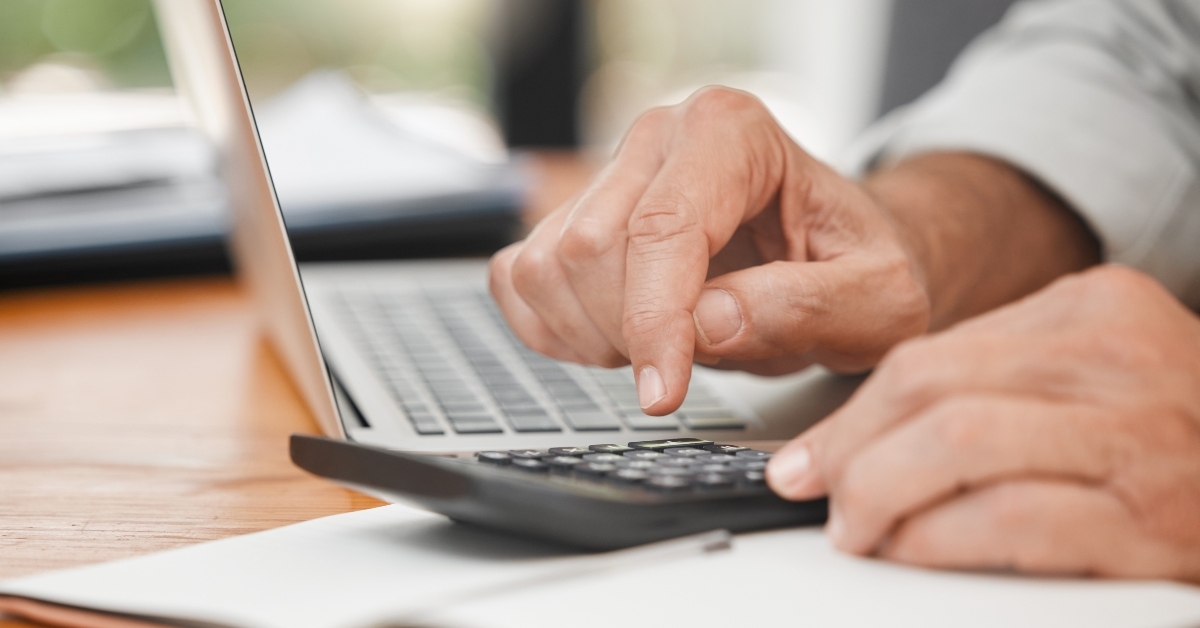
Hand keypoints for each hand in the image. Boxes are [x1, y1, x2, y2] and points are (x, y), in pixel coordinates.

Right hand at [489, 87, 930, 412]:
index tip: (662, 394)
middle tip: (689, 366)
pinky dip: (556, 330)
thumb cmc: (859, 266)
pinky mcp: (572, 215)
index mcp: (732, 133)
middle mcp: (659, 138)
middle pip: (589, 249)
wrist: (837, 252)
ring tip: (663, 347)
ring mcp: (608, 174)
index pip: (663, 228)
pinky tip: (618, 340)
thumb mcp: (878, 298)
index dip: (653, 322)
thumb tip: (707, 323)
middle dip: (630, 333)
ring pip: (545, 268)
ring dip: (593, 335)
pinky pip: (518, 280)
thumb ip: (805, 308)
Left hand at [767, 265, 1199, 580]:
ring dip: (879, 491)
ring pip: (958, 442)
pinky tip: (910, 551)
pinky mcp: (1150, 521)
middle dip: (849, 448)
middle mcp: (1119, 359)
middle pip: (932, 388)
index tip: (809, 451)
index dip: (853, 410)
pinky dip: (938, 539)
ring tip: (853, 526)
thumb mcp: (1100, 378)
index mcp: (1095, 311)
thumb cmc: (1179, 439)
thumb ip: (1003, 385)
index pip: (933, 352)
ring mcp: (1140, 436)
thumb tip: (872, 432)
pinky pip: (1010, 519)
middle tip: (811, 487)